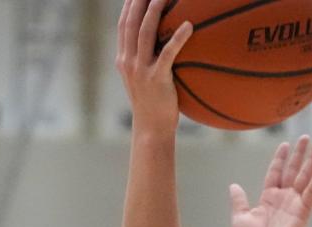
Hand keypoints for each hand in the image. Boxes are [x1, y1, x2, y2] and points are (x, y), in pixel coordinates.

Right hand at [116, 0, 192, 133]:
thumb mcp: (143, 80)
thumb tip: (163, 41)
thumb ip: (146, 60)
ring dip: (154, 10)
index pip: (123, 25)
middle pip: (131, 23)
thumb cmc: (153, 105)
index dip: (129, 5)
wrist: (152, 129)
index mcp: (123, 60)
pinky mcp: (156, 79)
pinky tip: (189, 25)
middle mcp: (128, 62)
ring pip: (145, 33)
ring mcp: (140, 70)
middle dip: (139, 0)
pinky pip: (167, 53)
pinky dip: (178, 38)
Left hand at [229, 137, 311, 226]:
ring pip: (305, 177)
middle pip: (293, 171)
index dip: (280, 159)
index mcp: (268, 198)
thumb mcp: (240, 218)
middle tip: (306, 138)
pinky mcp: (303, 212)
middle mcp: (283, 198)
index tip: (285, 144)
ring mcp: (294, 204)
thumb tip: (233, 185)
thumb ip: (239, 201)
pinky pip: (311, 192)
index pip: (275, 173)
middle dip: (300, 154)